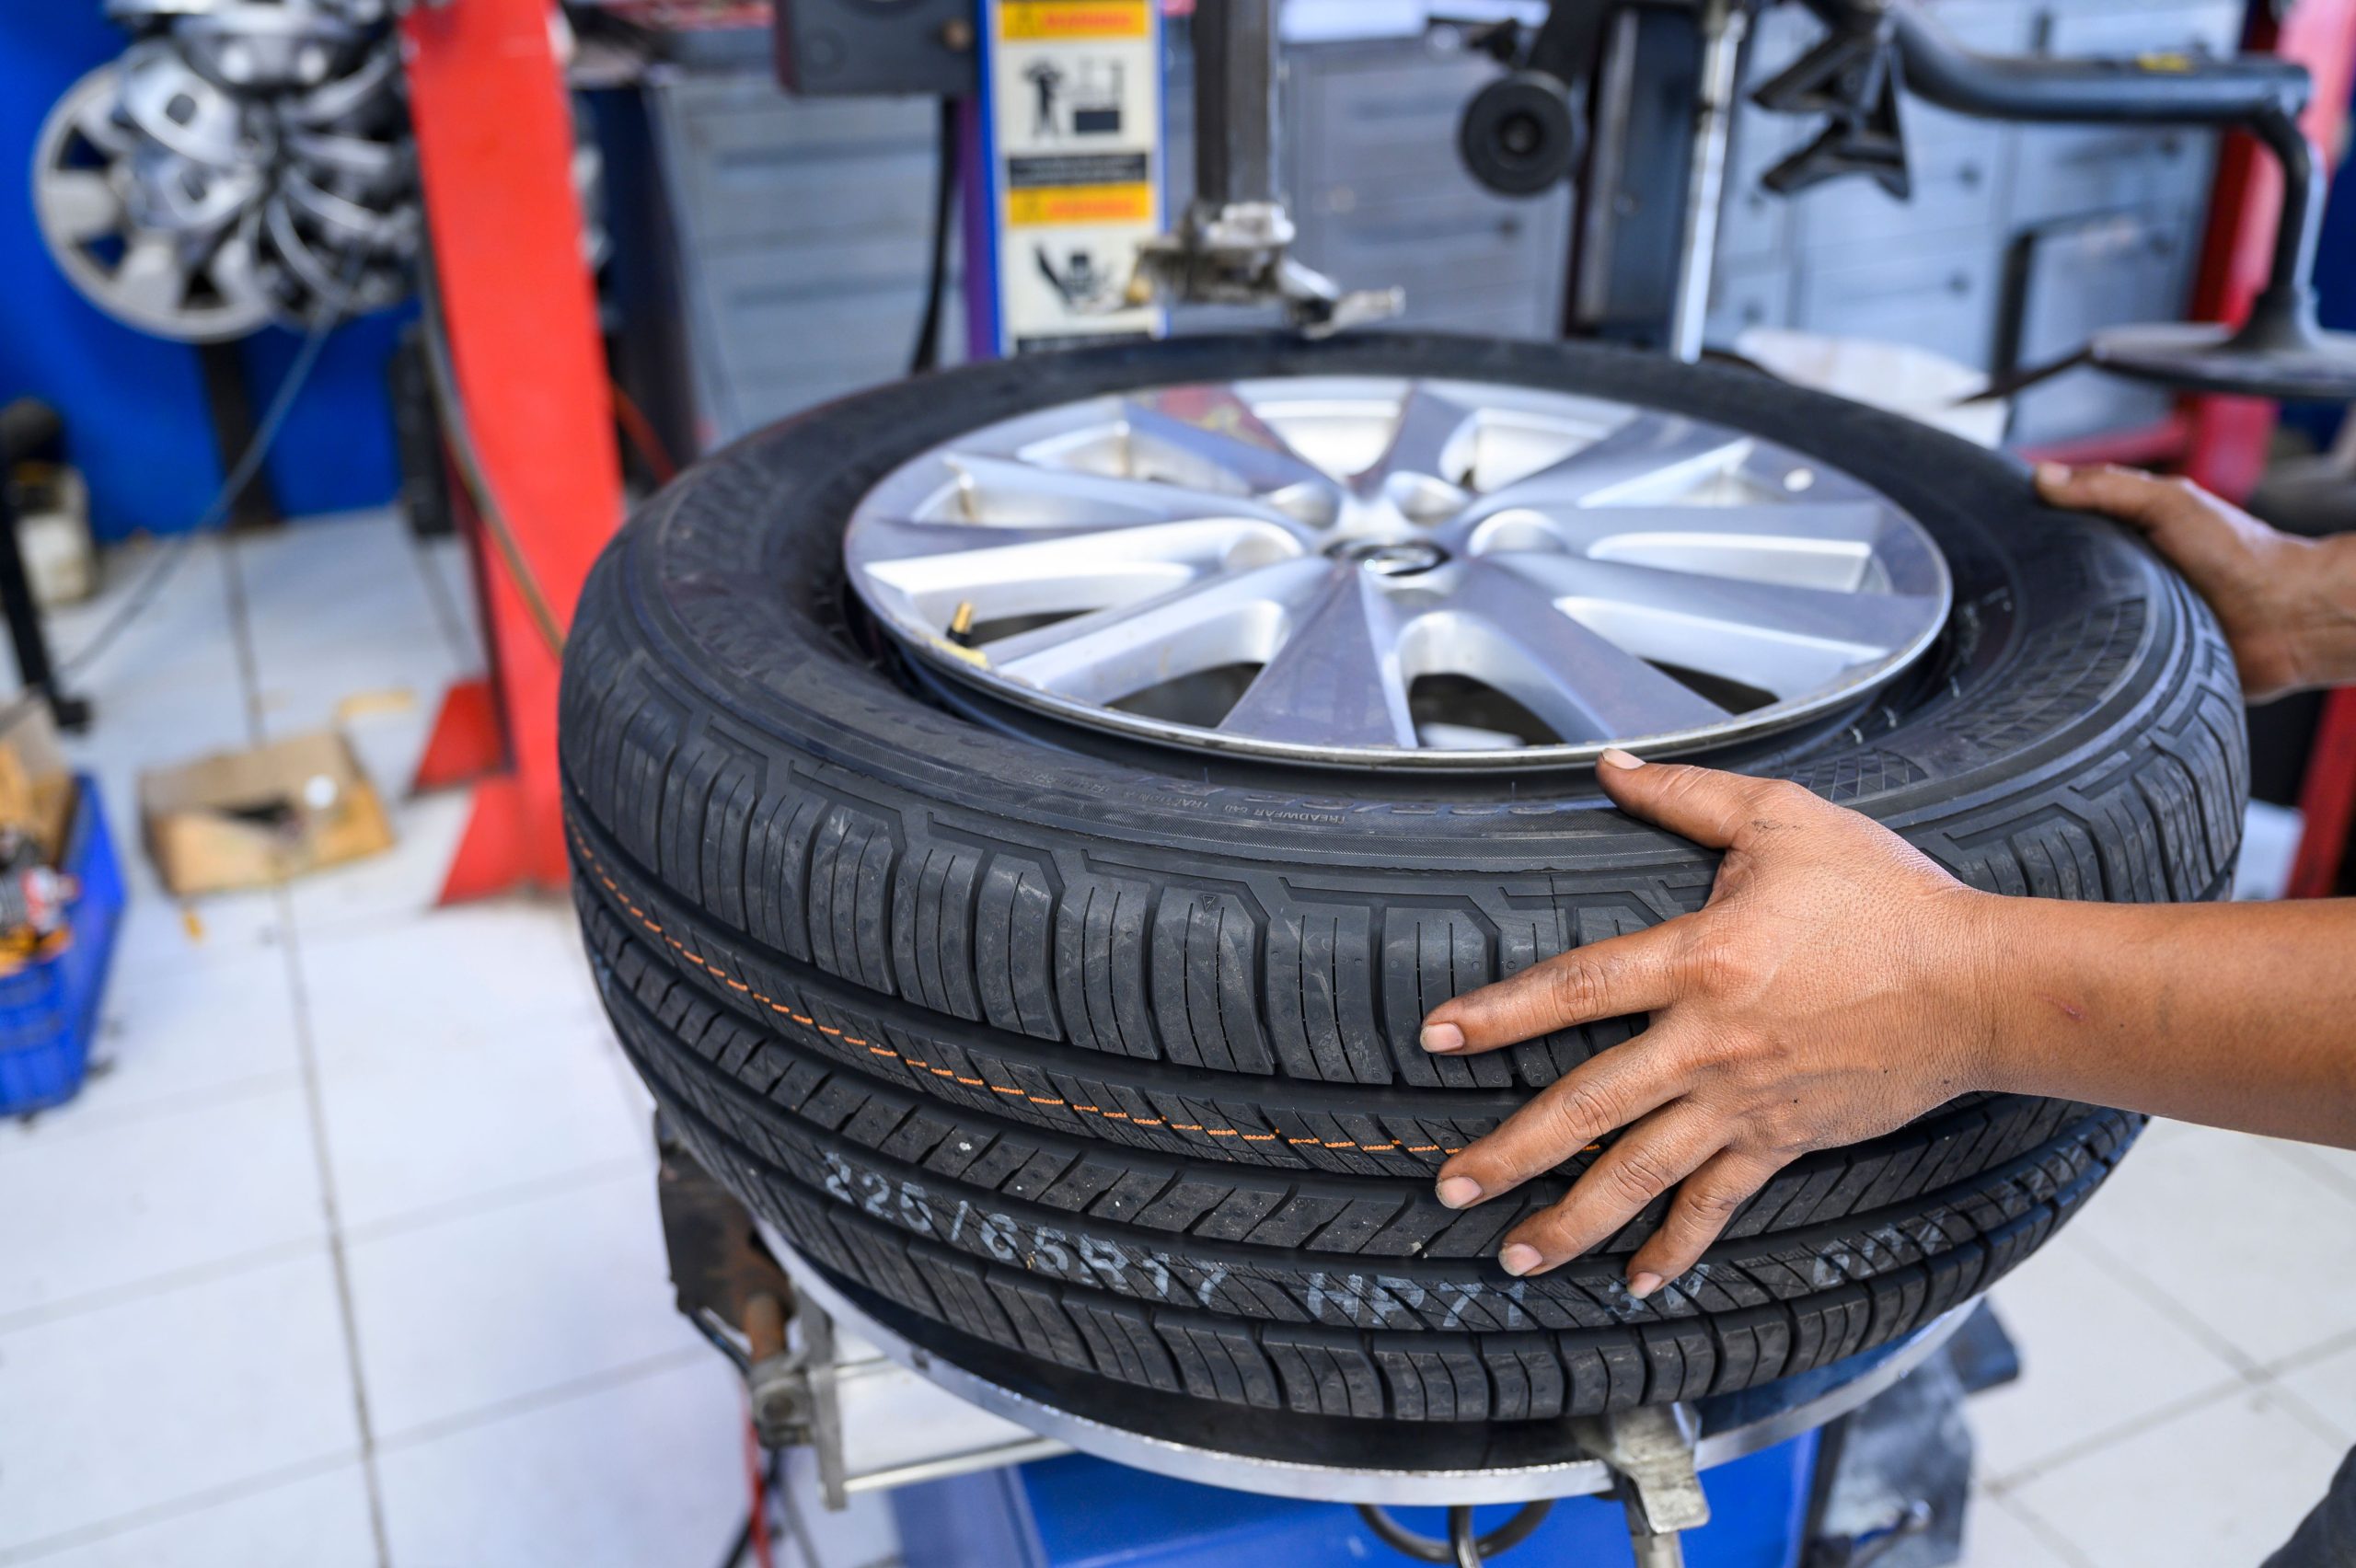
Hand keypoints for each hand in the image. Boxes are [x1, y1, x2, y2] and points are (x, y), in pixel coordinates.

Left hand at [1420, 753, 2004, 1293]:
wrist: (1980, 986)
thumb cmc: (1887, 897)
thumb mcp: (1784, 821)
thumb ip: (1688, 798)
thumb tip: (1612, 768)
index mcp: (1700, 961)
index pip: (1575, 988)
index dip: (1500, 1012)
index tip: (1437, 1035)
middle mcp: (1710, 1043)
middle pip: (1588, 1106)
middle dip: (1510, 1153)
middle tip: (1449, 1187)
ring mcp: (1745, 1101)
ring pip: (1640, 1172)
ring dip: (1573, 1220)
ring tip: (1515, 1256)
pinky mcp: (1784, 1139)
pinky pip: (1717, 1203)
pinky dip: (1677, 1246)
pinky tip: (1637, 1280)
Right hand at [2035, 463, 2355, 701]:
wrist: (2287, 618)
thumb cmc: (2243, 555)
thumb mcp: (2170, 503)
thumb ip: (2109, 488)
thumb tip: (2043, 476)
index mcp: (2125, 539)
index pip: (2061, 531)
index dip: (2031, 530)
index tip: (2000, 533)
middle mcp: (2123, 580)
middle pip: (2058, 582)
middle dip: (2040, 586)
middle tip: (2014, 588)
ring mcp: (2128, 623)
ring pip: (2071, 628)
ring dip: (2063, 629)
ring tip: (2044, 626)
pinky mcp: (2135, 665)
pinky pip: (2095, 668)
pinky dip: (2086, 665)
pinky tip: (2074, 659)